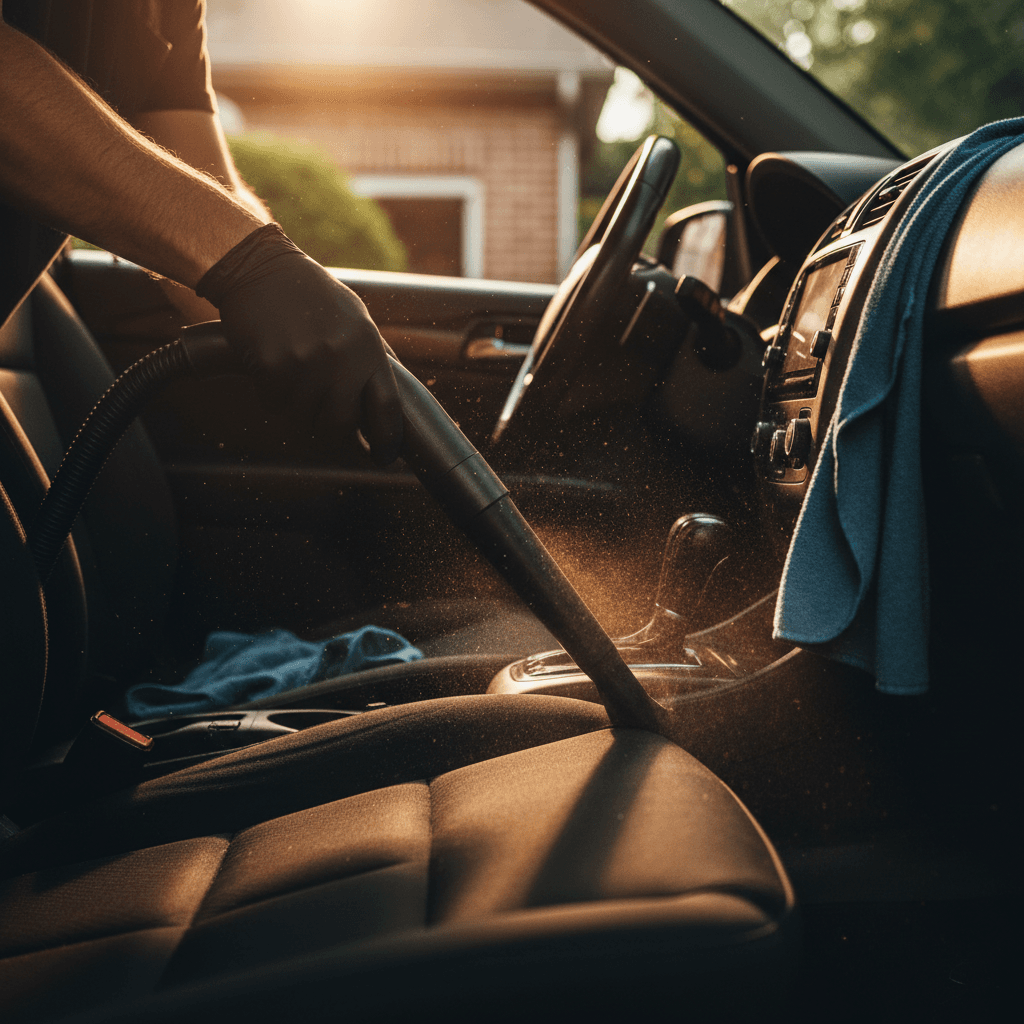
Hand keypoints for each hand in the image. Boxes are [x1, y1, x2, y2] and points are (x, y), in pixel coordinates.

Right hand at [196, 224, 402, 464]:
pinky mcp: (274, 366)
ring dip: (296, 406)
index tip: (383, 456)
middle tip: (323, 419)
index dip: (387, 440)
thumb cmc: (309, 294)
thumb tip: (388, 402)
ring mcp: (308, 363)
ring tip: (293, 373)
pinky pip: (274, 404)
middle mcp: (342, 357)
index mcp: (368, 346)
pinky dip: (271, 393)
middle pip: (341, 425)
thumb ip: (370, 359)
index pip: (387, 408)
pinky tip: (271, 364)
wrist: (260, 267)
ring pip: (304, 418)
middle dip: (332, 430)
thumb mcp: (355, 319)